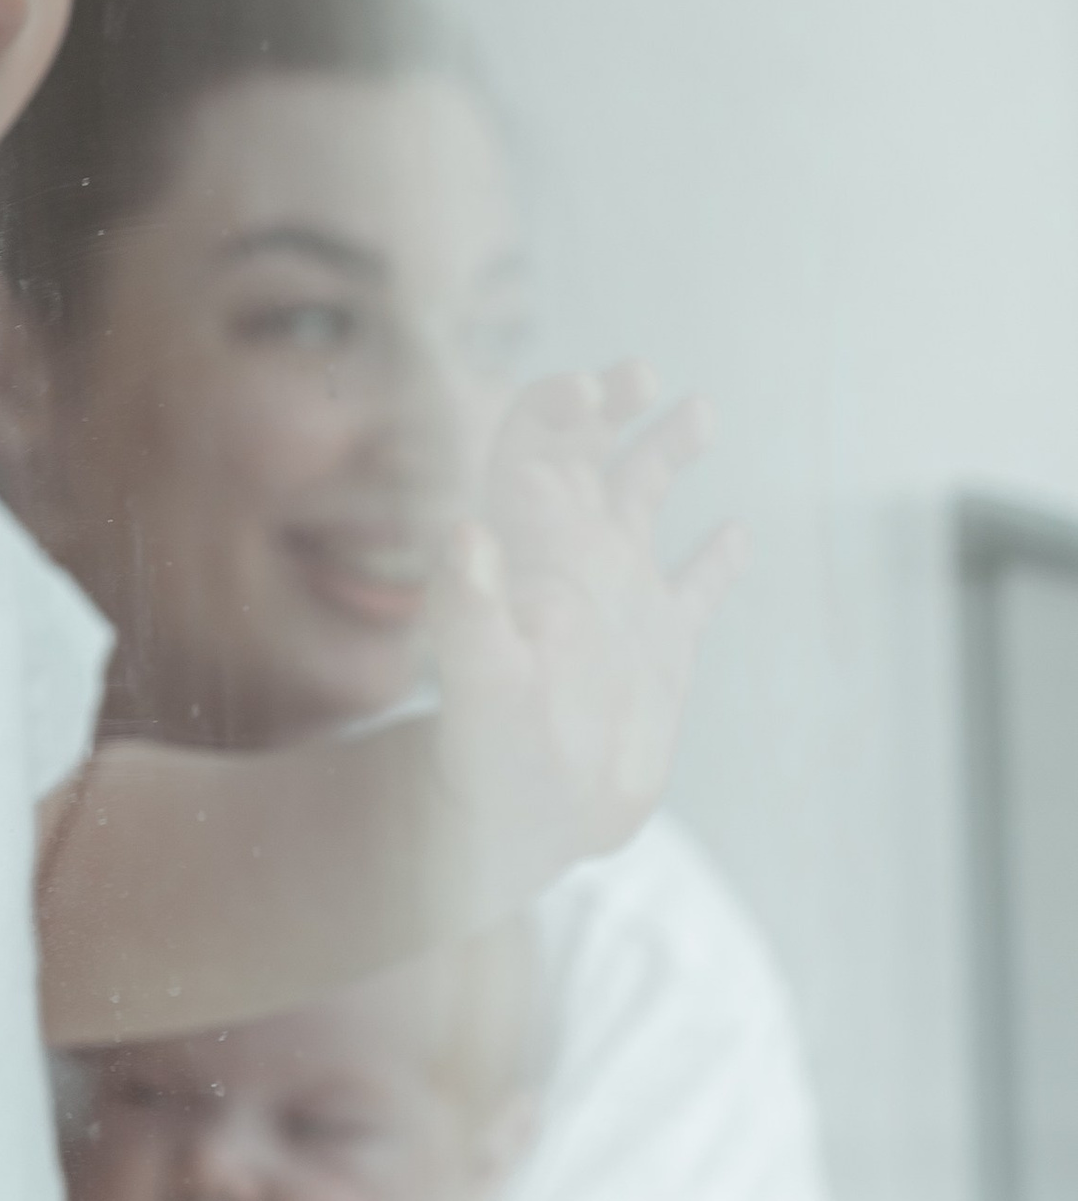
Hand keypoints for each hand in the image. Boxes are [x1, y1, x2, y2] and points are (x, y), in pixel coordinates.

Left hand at [434, 364, 740, 881]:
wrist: (525, 826)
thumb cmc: (490, 757)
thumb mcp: (481, 682)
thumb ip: (469, 611)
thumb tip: (464, 533)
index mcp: (530, 553)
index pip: (533, 450)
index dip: (558, 408)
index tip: (596, 386)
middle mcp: (572, 563)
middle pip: (586, 458)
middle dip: (610, 407)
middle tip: (642, 373)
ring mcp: (620, 602)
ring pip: (641, 504)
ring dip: (664, 452)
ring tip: (698, 408)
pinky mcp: (661, 650)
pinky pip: (693, 589)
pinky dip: (717, 560)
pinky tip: (736, 534)